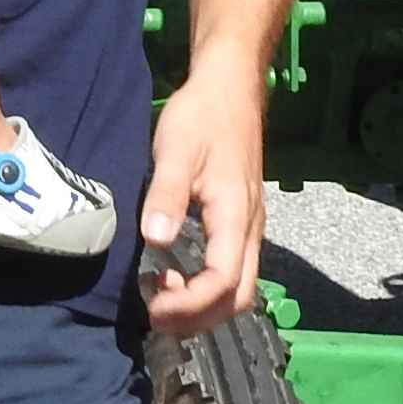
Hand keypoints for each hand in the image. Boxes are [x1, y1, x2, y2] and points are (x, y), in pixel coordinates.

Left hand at [141, 60, 265, 337]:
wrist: (230, 86)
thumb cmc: (202, 116)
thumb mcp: (176, 150)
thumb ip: (167, 195)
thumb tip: (156, 240)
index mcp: (236, 215)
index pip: (223, 282)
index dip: (190, 305)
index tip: (153, 308)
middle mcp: (249, 228)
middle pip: (238, 296)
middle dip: (199, 318)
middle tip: (155, 315)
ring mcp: (249, 225)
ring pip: (239, 287)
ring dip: (203, 306)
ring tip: (160, 297)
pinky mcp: (241, 220)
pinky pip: (233, 269)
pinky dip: (206, 287)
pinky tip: (174, 275)